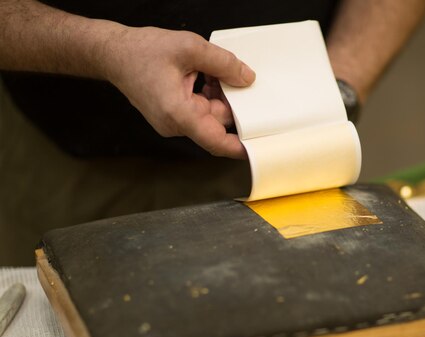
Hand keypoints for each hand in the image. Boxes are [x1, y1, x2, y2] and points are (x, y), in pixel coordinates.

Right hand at [103, 27, 254, 158]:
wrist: (112, 54)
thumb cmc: (140, 52)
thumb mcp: (189, 48)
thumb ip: (222, 63)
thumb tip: (246, 77)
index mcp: (178, 113)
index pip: (216, 141)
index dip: (239, 147)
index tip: (259, 147)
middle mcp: (175, 124)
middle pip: (218, 122)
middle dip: (231, 101)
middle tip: (235, 77)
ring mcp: (174, 122)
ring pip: (210, 113)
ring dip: (217, 94)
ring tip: (209, 70)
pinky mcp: (173, 115)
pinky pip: (200, 109)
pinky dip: (207, 93)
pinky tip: (203, 74)